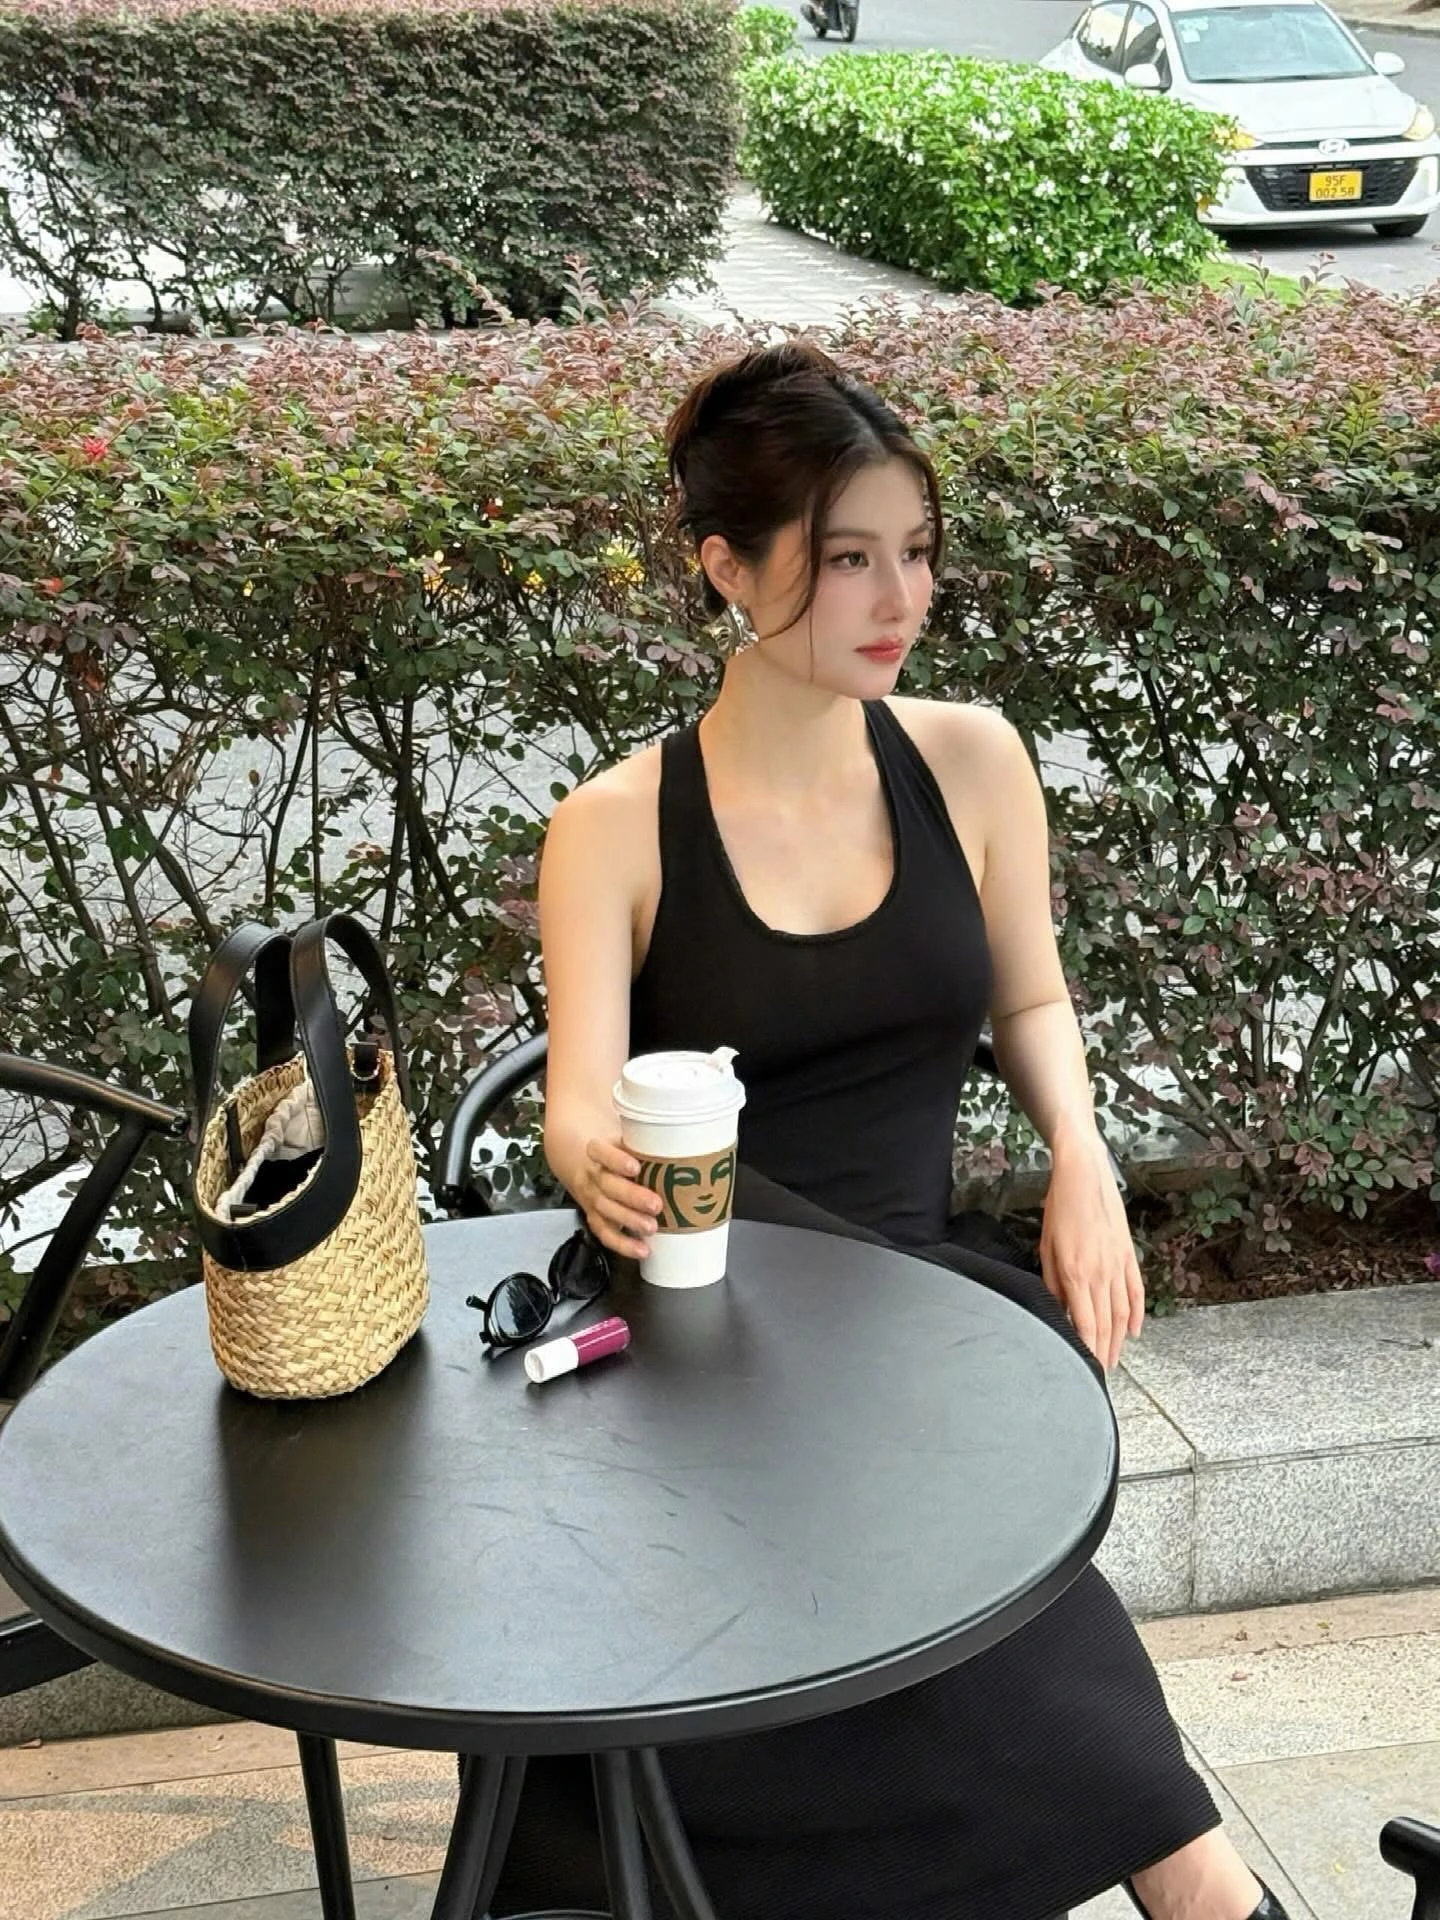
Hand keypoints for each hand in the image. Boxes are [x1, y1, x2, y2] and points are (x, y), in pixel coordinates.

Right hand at [574, 1135, 662, 1259]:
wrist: (590, 1166)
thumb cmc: (619, 1151)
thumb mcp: (627, 1140)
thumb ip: (648, 1142)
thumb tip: (688, 1142)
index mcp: (599, 1152)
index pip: (601, 1152)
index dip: (616, 1160)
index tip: (635, 1167)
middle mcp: (594, 1176)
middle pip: (608, 1185)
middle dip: (631, 1196)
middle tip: (655, 1204)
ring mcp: (593, 1199)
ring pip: (606, 1211)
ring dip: (629, 1221)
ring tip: (651, 1227)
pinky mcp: (596, 1219)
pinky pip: (606, 1234)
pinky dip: (623, 1245)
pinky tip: (642, 1249)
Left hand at [1038, 1132, 1144, 1371]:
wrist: (1083, 1175)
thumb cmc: (1059, 1208)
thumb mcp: (1046, 1247)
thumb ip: (1052, 1283)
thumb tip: (1058, 1310)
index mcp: (1075, 1273)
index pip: (1084, 1324)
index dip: (1087, 1350)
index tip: (1086, 1369)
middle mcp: (1100, 1273)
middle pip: (1105, 1324)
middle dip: (1103, 1352)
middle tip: (1101, 1373)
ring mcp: (1118, 1264)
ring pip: (1122, 1313)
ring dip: (1119, 1339)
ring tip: (1115, 1359)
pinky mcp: (1129, 1254)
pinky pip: (1136, 1291)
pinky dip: (1137, 1314)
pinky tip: (1135, 1331)